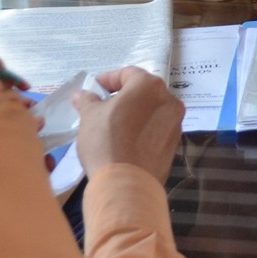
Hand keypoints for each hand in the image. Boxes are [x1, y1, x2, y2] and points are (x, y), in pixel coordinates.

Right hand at [73, 67, 182, 183]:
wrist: (127, 184)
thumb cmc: (106, 141)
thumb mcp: (90, 117)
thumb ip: (87, 101)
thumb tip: (81, 94)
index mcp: (149, 86)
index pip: (128, 73)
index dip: (108, 79)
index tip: (93, 89)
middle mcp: (169, 100)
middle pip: (142, 92)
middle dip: (121, 97)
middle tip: (101, 107)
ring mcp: (175, 123)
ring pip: (151, 111)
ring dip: (133, 114)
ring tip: (111, 125)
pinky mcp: (174, 144)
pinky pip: (156, 130)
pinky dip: (141, 130)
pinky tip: (125, 141)